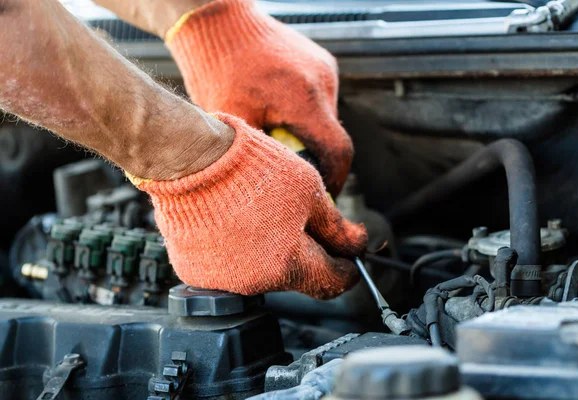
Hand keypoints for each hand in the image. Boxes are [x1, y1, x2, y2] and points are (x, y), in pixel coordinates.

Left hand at [94, 0, 352, 195]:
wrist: (216, 20)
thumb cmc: (216, 70)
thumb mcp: (232, 122)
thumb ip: (261, 155)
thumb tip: (279, 187)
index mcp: (305, 99)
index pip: (338, 153)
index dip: (334, 181)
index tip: (321, 196)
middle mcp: (323, 81)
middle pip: (332, 136)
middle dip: (314, 157)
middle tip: (287, 168)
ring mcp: (324, 68)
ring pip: (326, 118)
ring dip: (307, 133)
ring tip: (275, 132)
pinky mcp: (319, 60)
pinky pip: (320, 98)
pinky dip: (304, 112)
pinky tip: (276, 108)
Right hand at [135, 114, 366, 298]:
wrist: (192, 160)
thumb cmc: (250, 169)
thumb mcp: (307, 191)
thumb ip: (335, 226)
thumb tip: (356, 244)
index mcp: (288, 265)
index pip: (331, 282)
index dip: (347, 269)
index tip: (350, 257)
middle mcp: (255, 282)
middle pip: (296, 276)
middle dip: (306, 252)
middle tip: (301, 218)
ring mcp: (222, 279)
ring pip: (262, 271)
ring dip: (271, 250)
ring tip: (261, 211)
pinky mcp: (196, 271)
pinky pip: (228, 265)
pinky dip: (237, 249)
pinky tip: (235, 219)